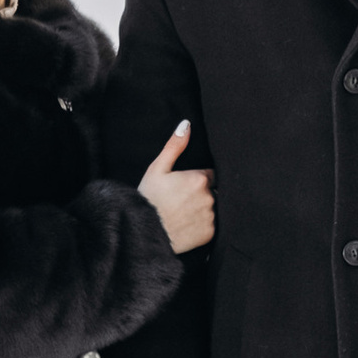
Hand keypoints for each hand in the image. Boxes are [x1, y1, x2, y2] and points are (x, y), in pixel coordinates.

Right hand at [138, 122, 214, 256]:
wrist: (144, 233)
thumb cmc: (149, 198)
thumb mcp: (158, 169)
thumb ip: (175, 146)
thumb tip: (186, 124)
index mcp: (199, 179)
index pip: (210, 175)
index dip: (198, 179)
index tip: (186, 185)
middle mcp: (209, 197)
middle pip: (213, 191)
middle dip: (201, 193)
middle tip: (182, 200)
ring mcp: (210, 216)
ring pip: (212, 208)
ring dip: (203, 209)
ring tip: (184, 213)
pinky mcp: (209, 233)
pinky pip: (210, 225)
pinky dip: (202, 225)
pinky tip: (187, 224)